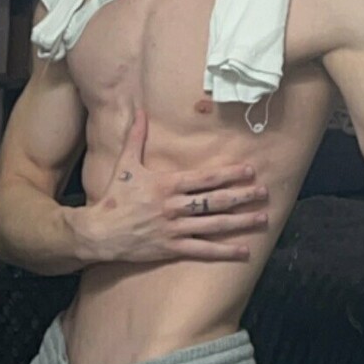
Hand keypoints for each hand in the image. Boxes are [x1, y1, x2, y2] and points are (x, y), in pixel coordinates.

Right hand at [84, 109, 269, 262]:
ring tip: (262, 218)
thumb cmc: (114, 197)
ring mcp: (175, 229)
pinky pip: (203, 250)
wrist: (99, 232)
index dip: (229, 174)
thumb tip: (141, 111)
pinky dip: (225, 251)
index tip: (249, 171)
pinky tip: (244, 251)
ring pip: (214, 225)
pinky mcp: (172, 248)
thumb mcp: (125, 164)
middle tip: (264, 192)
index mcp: (166, 185)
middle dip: (242, 196)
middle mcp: (174, 206)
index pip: (204, 178)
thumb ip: (136, 138)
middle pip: (215, 200)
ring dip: (241, 222)